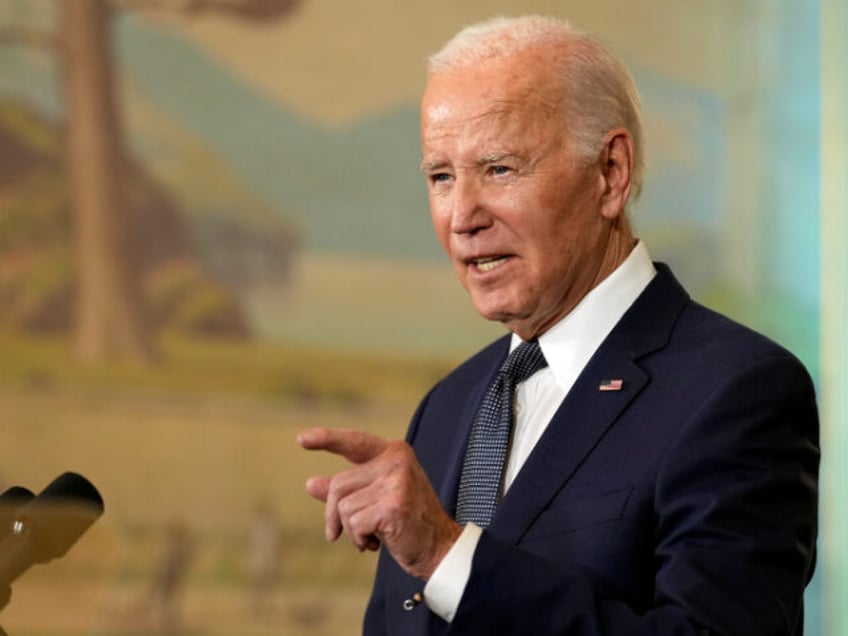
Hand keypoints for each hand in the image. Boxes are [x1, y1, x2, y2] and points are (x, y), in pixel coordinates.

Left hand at [298, 427, 461, 579]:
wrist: (439, 548)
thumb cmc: (407, 522)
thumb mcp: (375, 499)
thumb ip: (346, 489)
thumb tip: (310, 483)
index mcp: (393, 452)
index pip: (354, 442)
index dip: (327, 439)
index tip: (301, 439)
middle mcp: (395, 461)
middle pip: (339, 485)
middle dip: (335, 515)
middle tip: (350, 534)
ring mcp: (396, 482)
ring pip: (344, 508)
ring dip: (352, 531)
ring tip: (374, 535)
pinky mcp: (392, 505)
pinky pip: (353, 524)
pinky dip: (359, 539)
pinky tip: (378, 542)